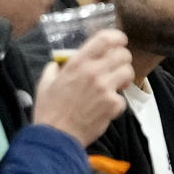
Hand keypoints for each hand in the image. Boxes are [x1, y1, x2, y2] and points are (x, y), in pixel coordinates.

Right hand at [33, 29, 133, 146]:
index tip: (119, 40)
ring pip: (128, 73)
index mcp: (77, 63)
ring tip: (115, 84)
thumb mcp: (45, 83)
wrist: (57, 137)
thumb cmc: (49, 110)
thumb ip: (55, 68)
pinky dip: (116, 102)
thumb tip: (59, 63)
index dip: (117, 36)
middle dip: (122, 58)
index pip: (105, 38)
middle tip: (116, 66)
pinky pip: (123, 98)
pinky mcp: (112, 106)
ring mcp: (105, 89)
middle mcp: (94, 72)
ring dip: (123, 77)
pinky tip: (105, 106)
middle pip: (123, 54)